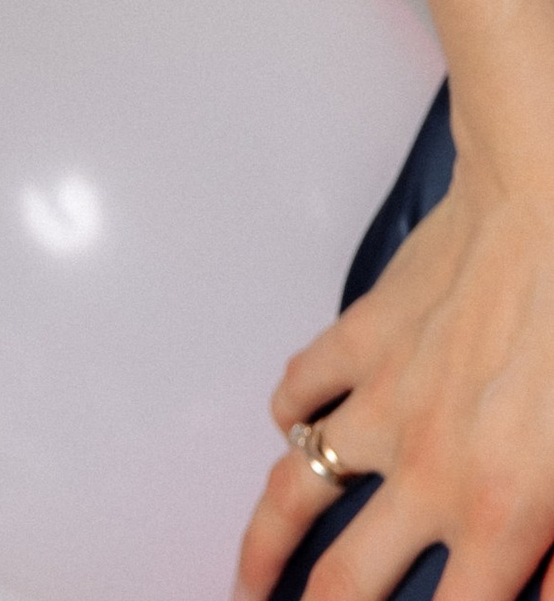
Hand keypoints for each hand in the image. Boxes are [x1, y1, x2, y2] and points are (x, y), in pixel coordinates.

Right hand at [235, 142, 553, 598]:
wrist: (549, 206)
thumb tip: (538, 599)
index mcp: (501, 515)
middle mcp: (427, 471)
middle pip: (345, 581)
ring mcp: (382, 400)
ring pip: (295, 489)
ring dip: (264, 544)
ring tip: (245, 580)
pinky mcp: (362, 337)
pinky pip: (302, 386)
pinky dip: (289, 414)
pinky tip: (290, 431)